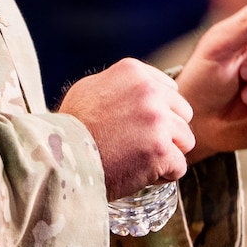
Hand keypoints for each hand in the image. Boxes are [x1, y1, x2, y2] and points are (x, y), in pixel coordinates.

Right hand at [59, 59, 195, 200]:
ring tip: (140, 160)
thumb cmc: (71, 128)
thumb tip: (141, 88)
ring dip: (168, 153)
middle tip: (140, 145)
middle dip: (168, 131)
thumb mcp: (91, 89)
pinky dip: (164, 175)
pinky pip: (179, 166)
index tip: (139, 125)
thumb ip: (121, 85)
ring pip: (186, 140)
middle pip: (183, 114)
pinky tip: (142, 174)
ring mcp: (157, 121)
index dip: (159, 111)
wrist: (60, 159)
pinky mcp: (161, 150)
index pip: (170, 90)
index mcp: (134, 72)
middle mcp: (149, 91)